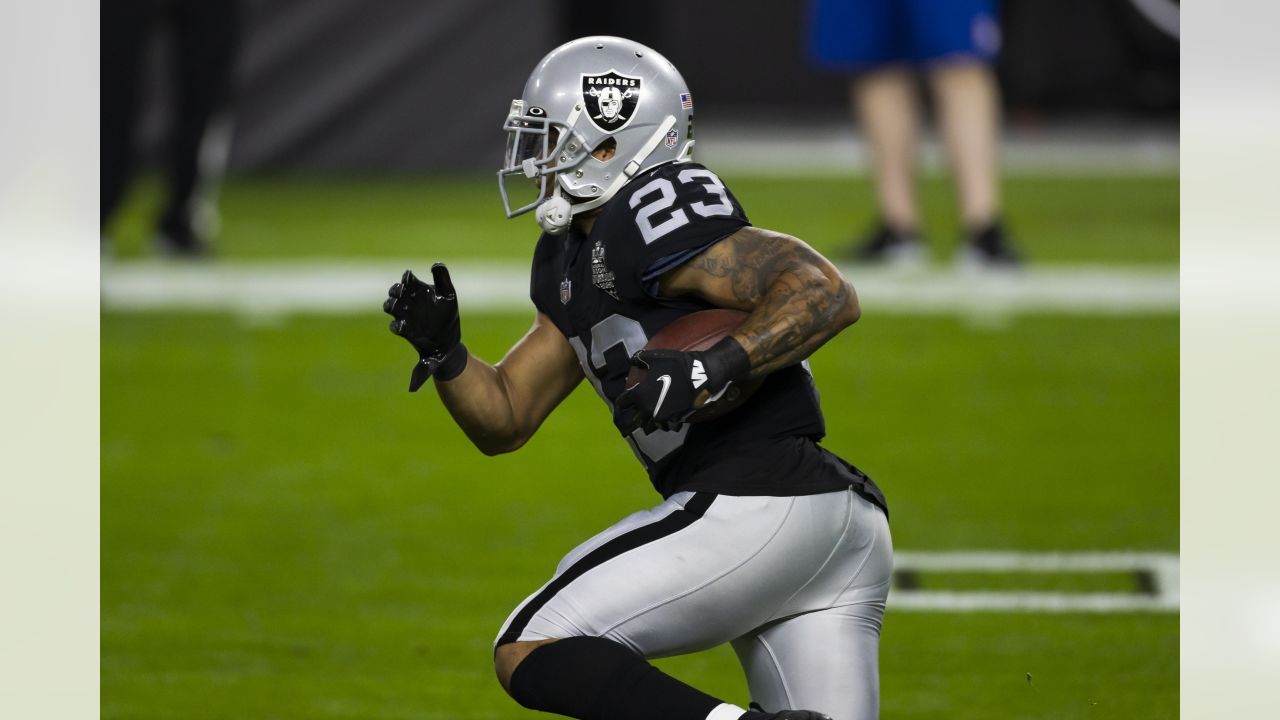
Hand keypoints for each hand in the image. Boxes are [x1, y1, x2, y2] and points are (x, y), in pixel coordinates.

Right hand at [383, 264, 465, 390]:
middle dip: (395, 290)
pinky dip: (396, 325)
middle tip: (400, 292)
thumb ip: (442, 279)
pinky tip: (401, 325)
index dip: (406, 278)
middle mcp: (409, 301)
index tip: (409, 278)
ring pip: (389, 306)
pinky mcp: (405, 331)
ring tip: (395, 306)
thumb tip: (435, 264)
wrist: (448, 341)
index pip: (407, 280)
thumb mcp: (448, 295)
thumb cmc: (448, 314)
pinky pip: (394, 325)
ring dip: (390, 304)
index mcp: (419, 290)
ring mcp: (405, 315)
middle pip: (394, 291)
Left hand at [614, 345, 742, 433]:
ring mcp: (661, 416)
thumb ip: (640, 359)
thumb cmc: (677, 365)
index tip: (623, 402)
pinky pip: (666, 427)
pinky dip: (664, 424)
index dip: (622, 402)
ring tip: (649, 419)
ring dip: (648, 423)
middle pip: (634, 421)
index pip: (622, 403)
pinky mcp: (675, 420)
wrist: (701, 375)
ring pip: (649, 428)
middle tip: (635, 415)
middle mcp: (647, 409)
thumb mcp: (656, 356)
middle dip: (634, 417)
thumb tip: (633, 360)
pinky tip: (666, 419)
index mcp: (639, 394)